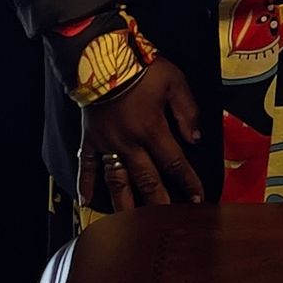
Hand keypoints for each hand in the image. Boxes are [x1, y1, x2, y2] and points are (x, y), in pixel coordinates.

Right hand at [79, 58, 203, 209]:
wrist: (100, 56)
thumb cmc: (139, 66)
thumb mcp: (174, 81)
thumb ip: (187, 111)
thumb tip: (195, 137)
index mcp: (152, 129)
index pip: (175, 162)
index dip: (188, 181)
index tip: (198, 198)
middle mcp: (130, 142)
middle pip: (147, 180)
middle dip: (160, 203)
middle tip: (168, 223)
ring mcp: (107, 143)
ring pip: (117, 181)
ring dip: (125, 204)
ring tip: (129, 226)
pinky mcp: (90, 138)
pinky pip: (86, 165)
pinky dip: (85, 183)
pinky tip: (85, 200)